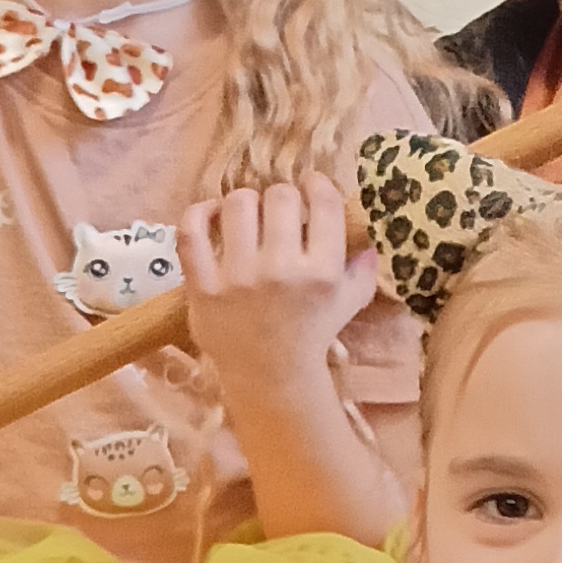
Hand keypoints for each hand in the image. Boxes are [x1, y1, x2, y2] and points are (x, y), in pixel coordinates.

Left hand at [177, 179, 382, 412]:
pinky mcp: (203, 286)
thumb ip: (362, 272)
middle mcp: (281, 271)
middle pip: (280, 197)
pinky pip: (192, 231)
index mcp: (322, 272)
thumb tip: (369, 241)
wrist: (271, 377)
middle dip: (282, 197)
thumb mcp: (348, 304)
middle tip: (277, 211)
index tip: (311, 187)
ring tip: (247, 215)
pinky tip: (212, 215)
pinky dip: (200, 213)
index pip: (323, 203)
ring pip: (238, 204)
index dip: (317, 185)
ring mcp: (238, 277)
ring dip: (245, 202)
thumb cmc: (311, 335)